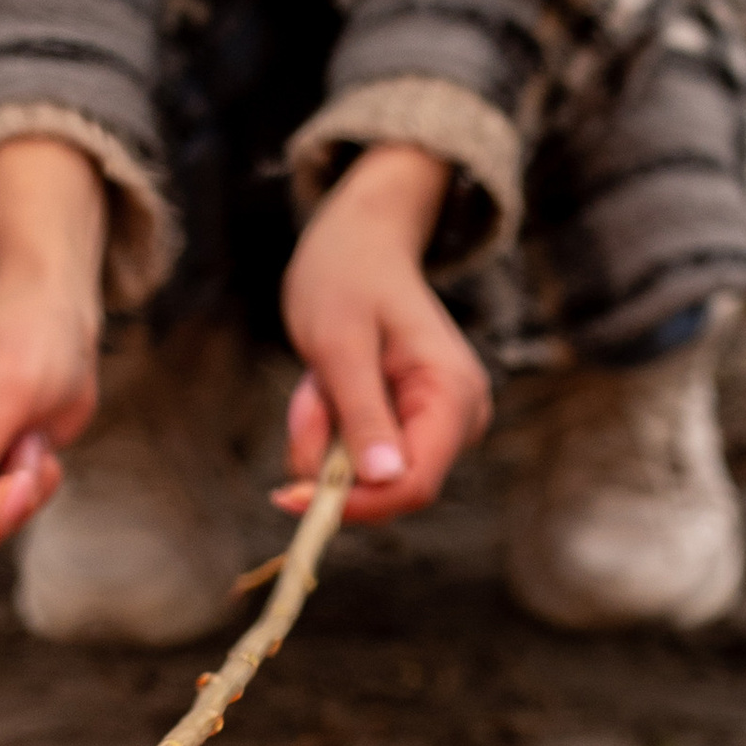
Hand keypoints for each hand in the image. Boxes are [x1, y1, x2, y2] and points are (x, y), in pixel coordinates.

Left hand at [279, 144, 491, 524]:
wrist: (359, 242)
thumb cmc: (347, 278)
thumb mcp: (340, 345)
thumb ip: (362, 414)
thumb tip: (384, 481)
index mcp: (454, 395)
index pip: (413, 485)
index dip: (354, 503)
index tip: (286, 494)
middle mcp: (460, 417)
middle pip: (386, 485)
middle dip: (330, 453)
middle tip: (308, 393)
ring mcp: (439, 423)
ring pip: (364, 472)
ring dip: (323, 436)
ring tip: (317, 379)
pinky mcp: (412, 424)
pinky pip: (358, 454)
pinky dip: (328, 428)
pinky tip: (327, 384)